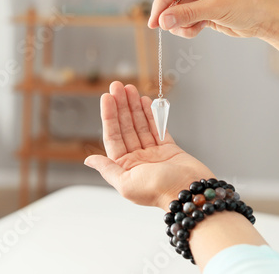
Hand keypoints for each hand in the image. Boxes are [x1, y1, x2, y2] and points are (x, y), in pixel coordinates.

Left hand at [85, 81, 214, 210]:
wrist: (189, 193)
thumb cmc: (159, 191)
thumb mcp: (126, 183)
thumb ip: (107, 169)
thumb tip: (88, 160)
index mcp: (125, 167)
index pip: (113, 136)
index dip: (109, 115)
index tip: (107, 97)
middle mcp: (137, 159)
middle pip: (126, 127)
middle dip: (121, 106)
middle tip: (118, 86)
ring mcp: (153, 153)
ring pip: (141, 125)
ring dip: (135, 106)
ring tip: (130, 88)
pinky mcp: (169, 149)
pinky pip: (158, 128)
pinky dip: (151, 115)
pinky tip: (145, 101)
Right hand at [148, 0, 275, 38]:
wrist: (265, 18)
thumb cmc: (248, 4)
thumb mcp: (215, 8)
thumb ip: (187, 14)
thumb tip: (163, 21)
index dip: (160, 3)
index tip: (154, 23)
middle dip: (171, 13)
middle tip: (174, 27)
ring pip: (173, 9)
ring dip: (181, 23)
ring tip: (197, 27)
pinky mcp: (199, 6)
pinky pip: (182, 18)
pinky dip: (187, 27)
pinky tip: (201, 28)